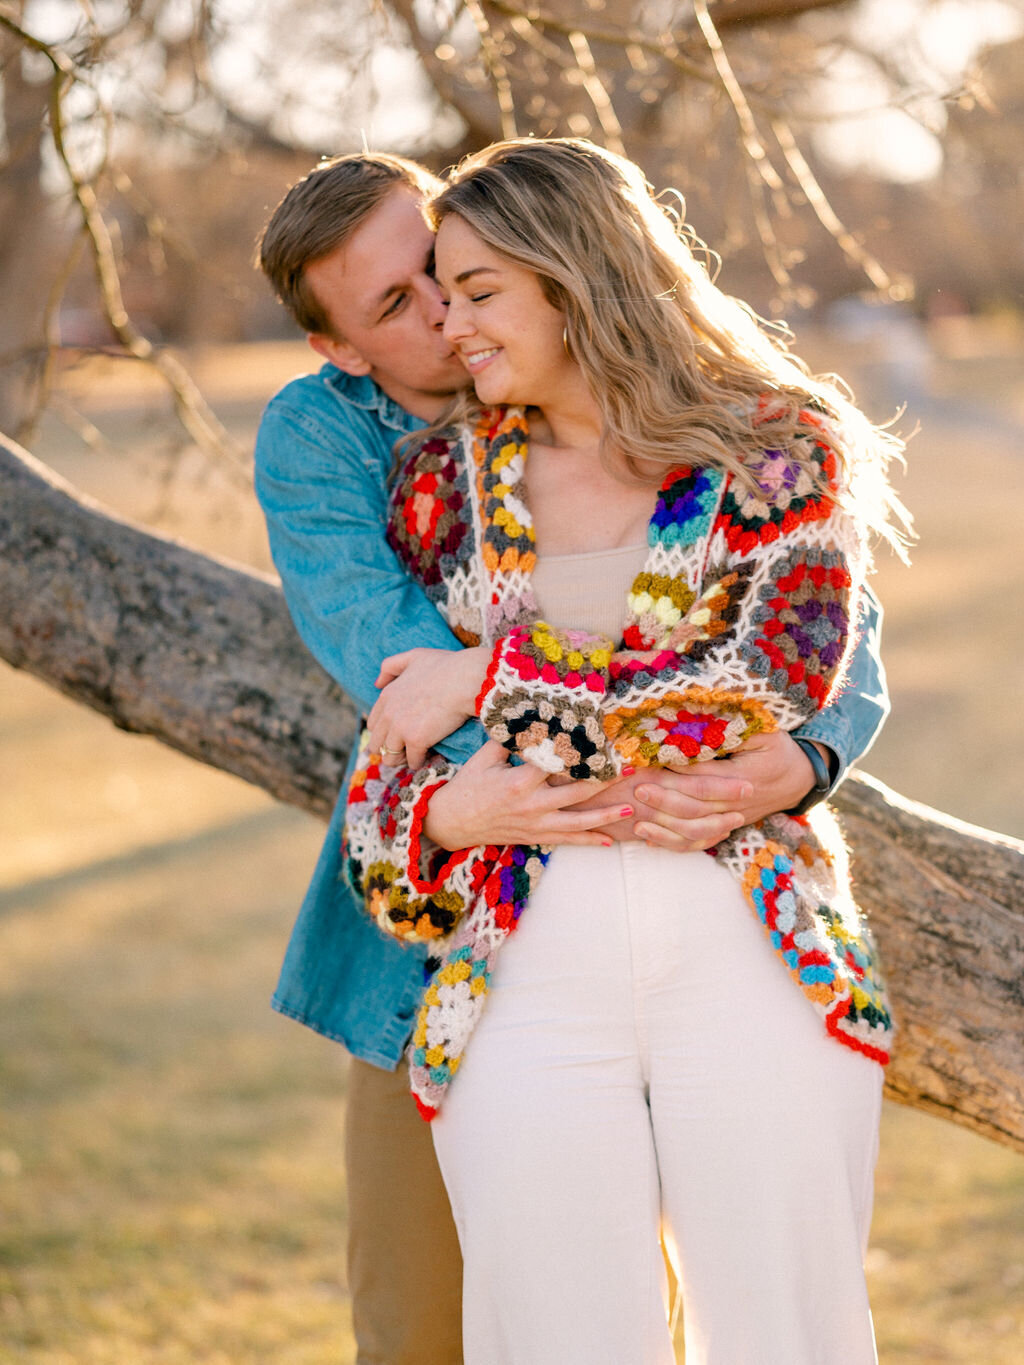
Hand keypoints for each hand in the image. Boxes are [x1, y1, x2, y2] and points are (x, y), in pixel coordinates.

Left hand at [368, 646, 489, 766]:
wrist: (467, 679)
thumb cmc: (447, 666)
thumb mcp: (414, 656)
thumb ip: (391, 666)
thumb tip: (377, 683)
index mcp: (386, 695)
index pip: (373, 724)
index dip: (384, 733)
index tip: (398, 736)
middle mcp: (389, 713)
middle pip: (376, 744)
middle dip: (390, 749)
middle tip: (407, 750)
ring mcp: (401, 728)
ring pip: (390, 757)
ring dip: (402, 759)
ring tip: (416, 755)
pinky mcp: (416, 741)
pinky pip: (412, 761)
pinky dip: (420, 761)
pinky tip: (429, 755)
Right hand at [422, 741, 631, 850]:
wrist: (450, 823)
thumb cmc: (467, 785)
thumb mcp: (484, 757)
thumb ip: (511, 738)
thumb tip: (532, 714)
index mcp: (520, 781)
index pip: (558, 763)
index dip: (582, 751)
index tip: (604, 740)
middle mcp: (532, 805)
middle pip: (577, 792)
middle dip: (606, 780)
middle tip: (631, 769)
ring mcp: (535, 824)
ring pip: (578, 822)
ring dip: (606, 816)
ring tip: (631, 808)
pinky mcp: (535, 837)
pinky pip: (567, 841)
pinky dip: (588, 841)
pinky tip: (609, 841)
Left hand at [627, 730, 825, 852]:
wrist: (800, 779)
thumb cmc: (779, 750)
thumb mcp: (764, 732)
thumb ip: (734, 729)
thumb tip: (701, 720)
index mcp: (743, 777)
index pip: (703, 777)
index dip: (675, 772)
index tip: (651, 764)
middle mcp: (736, 803)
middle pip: (695, 806)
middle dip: (664, 800)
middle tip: (637, 790)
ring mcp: (732, 819)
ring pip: (694, 828)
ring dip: (664, 826)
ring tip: (636, 820)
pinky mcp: (727, 826)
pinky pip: (699, 840)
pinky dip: (673, 842)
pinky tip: (649, 838)